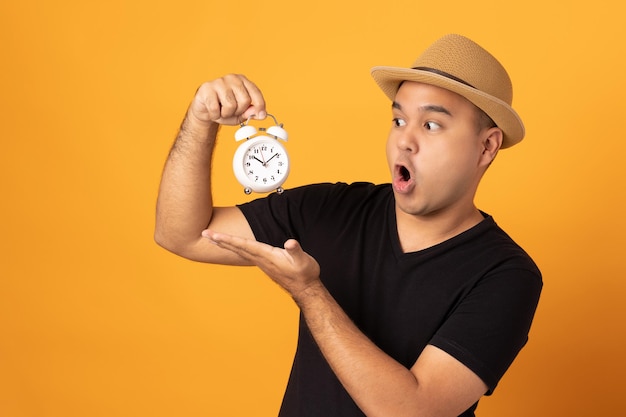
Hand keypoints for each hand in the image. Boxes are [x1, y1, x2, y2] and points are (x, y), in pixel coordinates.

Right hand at [188, 74, 266, 125]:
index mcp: (243, 81)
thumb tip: (260, 113)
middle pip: (245, 100)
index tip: (262, 115)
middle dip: (238, 111)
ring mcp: (219, 81)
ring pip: (231, 105)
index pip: (255, 92)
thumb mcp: (240, 114)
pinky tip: (212, 110)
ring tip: (221, 110)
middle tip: (230, 111)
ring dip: (226, 114)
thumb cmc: (223, 109)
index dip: (260, 105)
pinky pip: (215, 108)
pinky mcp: (207, 88)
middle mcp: (232, 78)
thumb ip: (250, 113)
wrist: (204, 109)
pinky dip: (215, 115)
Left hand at [203, 230, 320, 298]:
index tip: (214, 235)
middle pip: (236, 247)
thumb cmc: (304, 274)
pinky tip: (232, 246)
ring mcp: (261, 262)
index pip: (243, 245)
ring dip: (225, 243)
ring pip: (239, 250)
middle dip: (220, 240)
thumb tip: (290, 243)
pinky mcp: (264, 263)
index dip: (228, 239)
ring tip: (213, 238)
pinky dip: (235, 247)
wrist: (305, 288)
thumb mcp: (303, 260)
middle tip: (205, 233)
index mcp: (267, 256)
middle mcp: (260, 259)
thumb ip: (295, 251)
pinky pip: (244, 253)